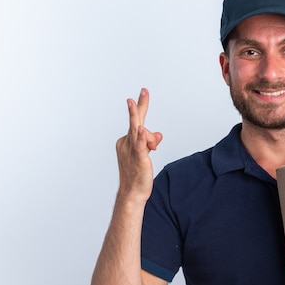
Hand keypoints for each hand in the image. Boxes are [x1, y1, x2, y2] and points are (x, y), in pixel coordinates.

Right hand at [115, 88, 162, 202]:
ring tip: (134, 101)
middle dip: (139, 105)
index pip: (138, 125)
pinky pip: (140, 146)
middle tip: (144, 90)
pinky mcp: (139, 159)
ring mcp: (131, 151)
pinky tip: (140, 129)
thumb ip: (150, 141)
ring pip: (138, 130)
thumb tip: (158, 134)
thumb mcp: (146, 154)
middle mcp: (127, 143)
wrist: (132, 193)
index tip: (142, 94)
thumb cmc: (138, 174)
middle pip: (135, 121)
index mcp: (126, 141)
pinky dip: (140, 137)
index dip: (140, 110)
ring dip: (136, 115)